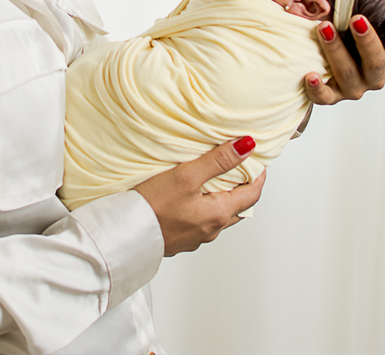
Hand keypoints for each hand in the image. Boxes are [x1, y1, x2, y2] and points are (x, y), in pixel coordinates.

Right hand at [133, 137, 265, 255]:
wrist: (126, 235)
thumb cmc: (152, 207)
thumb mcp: (187, 175)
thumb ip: (218, 160)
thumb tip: (246, 146)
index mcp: (219, 214)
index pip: (253, 194)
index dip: (258, 175)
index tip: (257, 159)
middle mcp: (211, 229)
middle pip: (239, 206)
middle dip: (242, 186)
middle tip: (239, 166)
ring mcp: (197, 237)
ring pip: (220, 214)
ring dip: (223, 197)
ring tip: (214, 178)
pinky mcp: (181, 239)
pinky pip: (201, 221)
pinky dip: (204, 206)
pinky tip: (190, 197)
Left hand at [304, 9, 384, 104]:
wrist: (325, 57)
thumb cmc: (355, 37)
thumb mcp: (378, 24)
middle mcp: (374, 76)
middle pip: (376, 62)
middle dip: (366, 40)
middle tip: (356, 19)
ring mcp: (353, 87)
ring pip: (348, 74)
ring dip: (336, 51)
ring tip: (325, 28)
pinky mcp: (331, 95)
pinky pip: (325, 97)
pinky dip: (317, 88)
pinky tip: (310, 74)